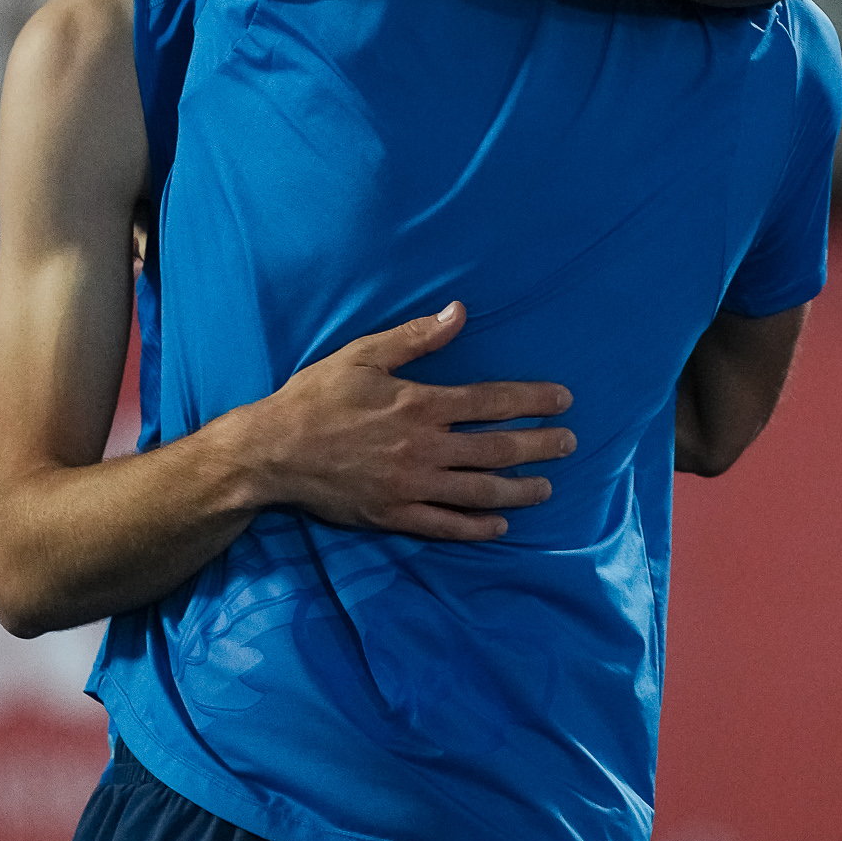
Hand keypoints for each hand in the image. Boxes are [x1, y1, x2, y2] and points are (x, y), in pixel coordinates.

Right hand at [252, 300, 574, 540]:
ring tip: (546, 488)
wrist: (272, 453)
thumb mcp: (362, 355)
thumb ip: (415, 337)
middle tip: (570, 444)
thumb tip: (460, 313)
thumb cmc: (316, 398)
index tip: (563, 401)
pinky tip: (499, 525)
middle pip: (496, 449)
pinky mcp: (393, 515)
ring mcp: (410, 487)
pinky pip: (445, 526)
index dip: (532, 401)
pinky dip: (476, 527)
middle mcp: (423, 448)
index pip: (490, 402)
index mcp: (419, 405)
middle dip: (539, 446)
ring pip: (479, 492)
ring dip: (518, 490)